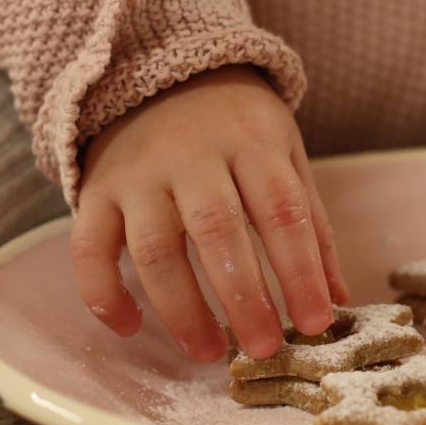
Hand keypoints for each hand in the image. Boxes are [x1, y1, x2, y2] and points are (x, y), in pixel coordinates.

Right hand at [70, 66, 348, 361]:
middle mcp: (191, 155)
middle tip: (263, 349)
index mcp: (250, 142)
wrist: (158, 72)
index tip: (315, 322)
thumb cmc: (234, 127)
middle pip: (217, 230)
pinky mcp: (96, 190)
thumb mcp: (284, 155)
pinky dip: (103, 292)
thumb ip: (310, 225)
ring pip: (154, 247)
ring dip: (180, 309)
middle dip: (242, 298)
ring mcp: (138, 174)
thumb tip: (336, 298)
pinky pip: (89, 248)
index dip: (299, 271)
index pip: (280, 209)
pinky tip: (129, 326)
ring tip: (206, 352)